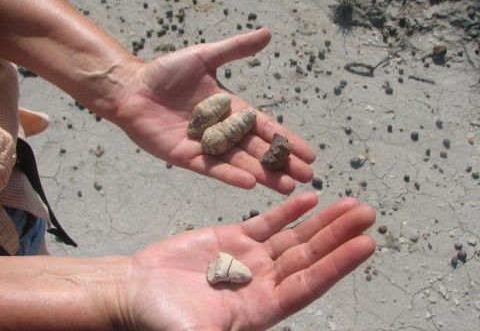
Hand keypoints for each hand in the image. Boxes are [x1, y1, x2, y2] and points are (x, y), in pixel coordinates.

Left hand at [114, 28, 314, 193]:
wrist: (131, 87)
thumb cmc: (165, 72)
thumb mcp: (205, 57)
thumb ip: (235, 48)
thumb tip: (267, 33)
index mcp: (231, 110)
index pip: (266, 127)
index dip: (287, 140)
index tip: (310, 154)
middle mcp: (222, 131)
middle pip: (258, 150)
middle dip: (282, 163)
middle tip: (307, 178)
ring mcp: (205, 147)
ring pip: (240, 162)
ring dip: (263, 175)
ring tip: (286, 187)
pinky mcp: (185, 157)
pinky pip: (211, 168)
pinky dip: (230, 175)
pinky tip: (250, 183)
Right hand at [124, 193, 375, 329]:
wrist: (137, 292)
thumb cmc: (160, 319)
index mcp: (261, 309)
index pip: (309, 284)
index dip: (338, 265)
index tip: (365, 244)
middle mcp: (264, 283)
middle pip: (309, 255)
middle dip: (339, 234)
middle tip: (368, 213)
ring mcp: (251, 258)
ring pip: (295, 237)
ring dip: (322, 220)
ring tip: (350, 204)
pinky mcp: (234, 238)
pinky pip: (268, 223)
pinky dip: (289, 211)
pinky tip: (309, 198)